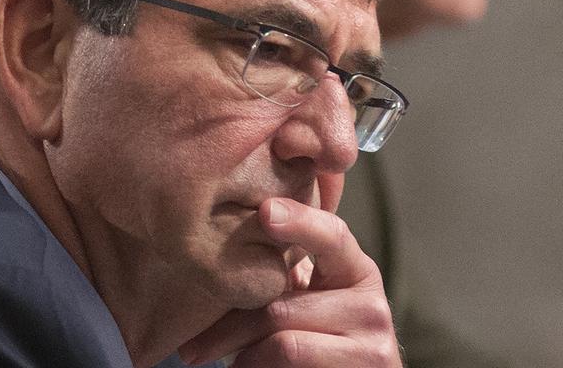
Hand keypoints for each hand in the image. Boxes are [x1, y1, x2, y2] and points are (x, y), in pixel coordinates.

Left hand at [179, 198, 403, 366]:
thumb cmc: (314, 336)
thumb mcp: (306, 298)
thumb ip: (282, 272)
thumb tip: (218, 244)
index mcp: (355, 270)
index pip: (331, 235)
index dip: (299, 221)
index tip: (265, 211)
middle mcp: (371, 305)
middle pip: (281, 306)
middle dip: (229, 328)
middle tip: (190, 347)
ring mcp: (372, 345)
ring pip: (284, 343)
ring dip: (244, 356)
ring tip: (224, 362)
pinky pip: (290, 367)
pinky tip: (247, 367)